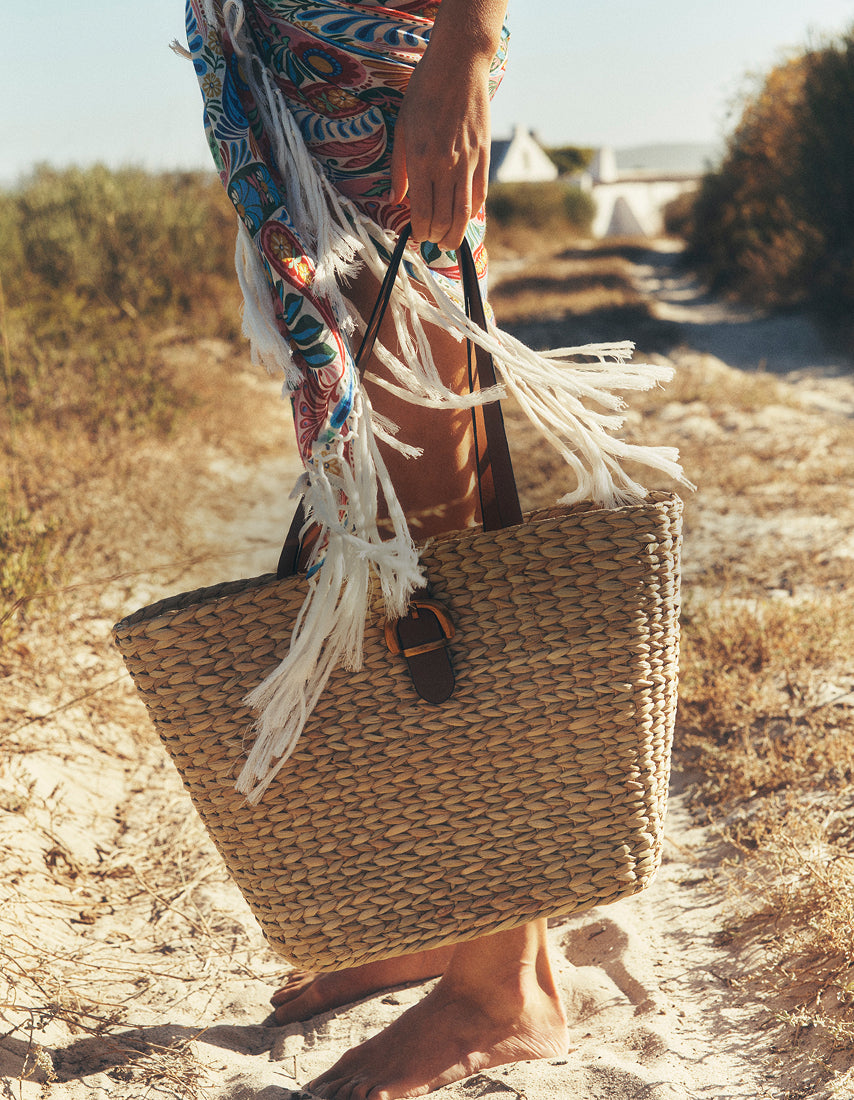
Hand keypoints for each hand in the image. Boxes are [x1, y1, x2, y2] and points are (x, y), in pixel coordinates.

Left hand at [389, 37, 492, 250]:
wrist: (458, 66)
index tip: (416, 236)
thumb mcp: (402, 129)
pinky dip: (472, 212)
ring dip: (456, 234)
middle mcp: (445, 167)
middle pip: (444, 219)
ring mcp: (468, 163)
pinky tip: (465, 218)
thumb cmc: (424, 93)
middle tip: (431, 242)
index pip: (423, 213)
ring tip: (449, 242)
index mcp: (421, 161)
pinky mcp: (483, 156)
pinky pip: (479, 194)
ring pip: (464, 213)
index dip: (420, 232)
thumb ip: (399, 169)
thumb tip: (395, 200)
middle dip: (436, 238)